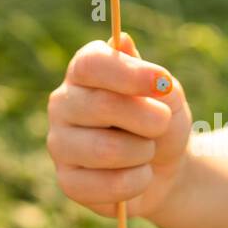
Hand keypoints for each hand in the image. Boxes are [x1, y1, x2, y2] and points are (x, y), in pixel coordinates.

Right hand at [47, 32, 191, 220]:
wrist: (164, 166)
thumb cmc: (160, 119)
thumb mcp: (167, 94)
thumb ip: (149, 74)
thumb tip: (123, 42)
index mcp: (82, 72)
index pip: (92, 64)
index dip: (129, 74)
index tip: (164, 83)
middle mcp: (62, 103)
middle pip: (102, 106)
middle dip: (148, 119)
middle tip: (161, 123)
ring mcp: (60, 143)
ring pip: (106, 149)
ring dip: (143, 153)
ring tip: (146, 151)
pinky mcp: (67, 181)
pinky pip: (107, 185)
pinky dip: (137, 181)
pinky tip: (139, 175)